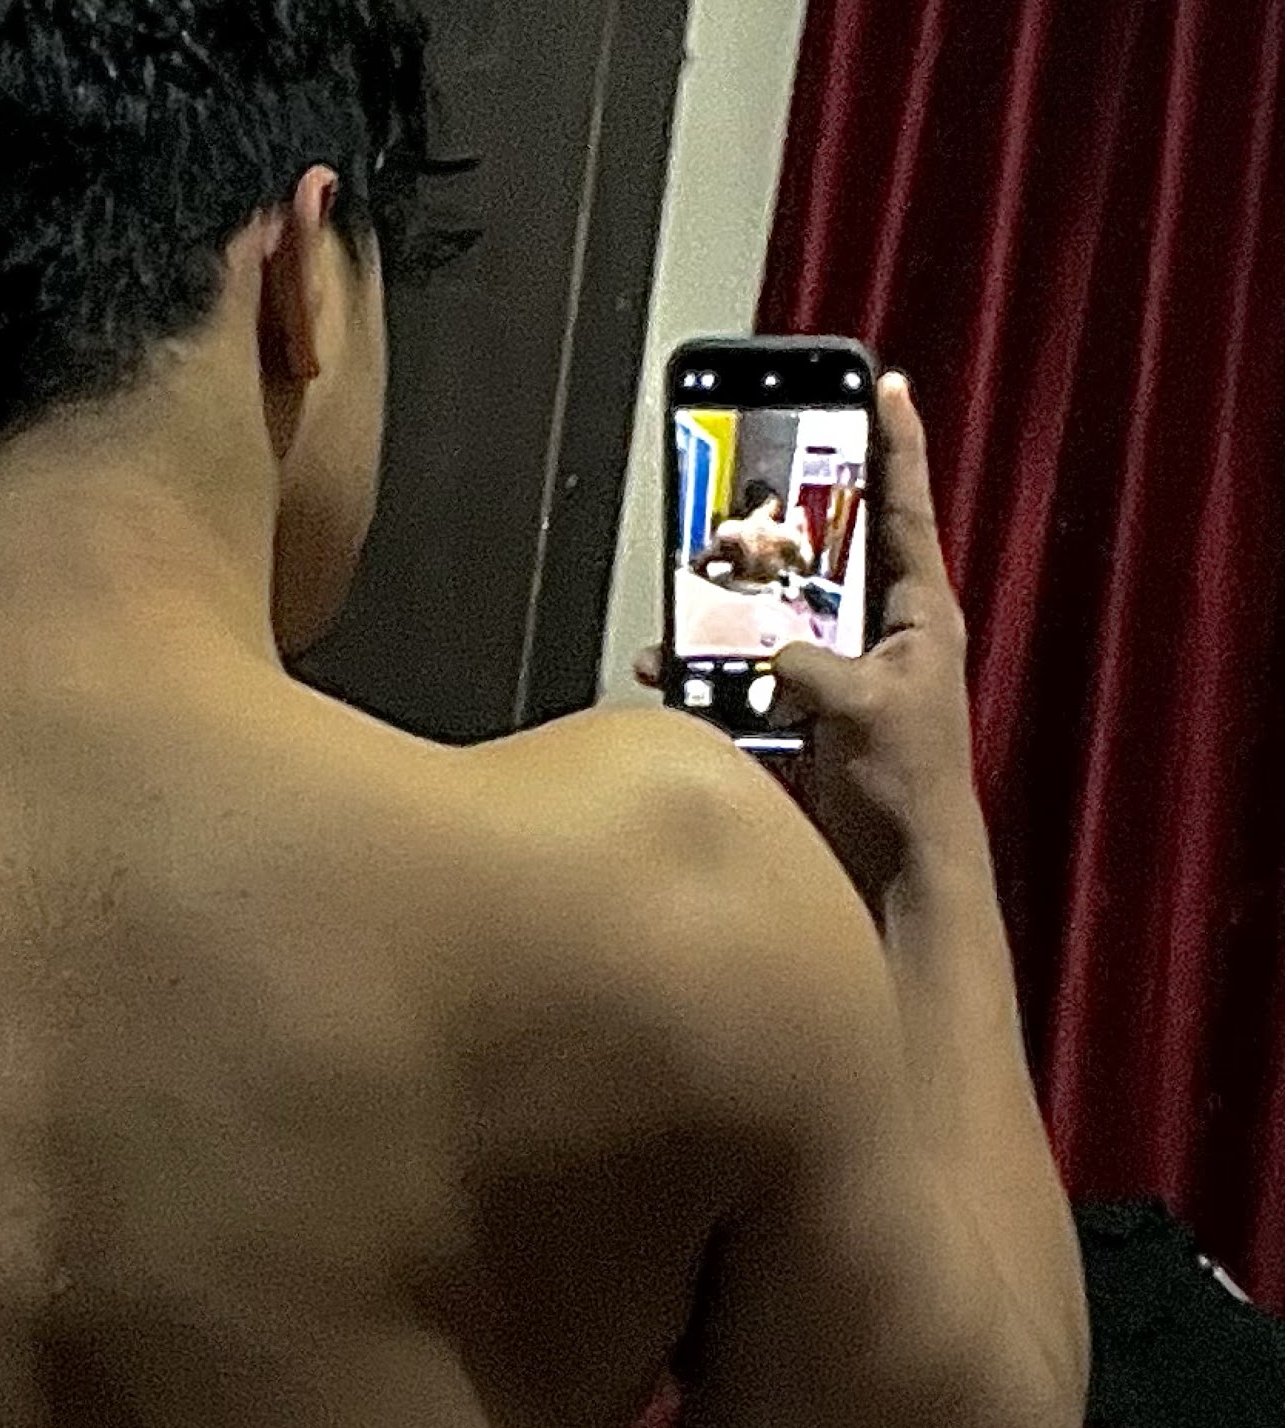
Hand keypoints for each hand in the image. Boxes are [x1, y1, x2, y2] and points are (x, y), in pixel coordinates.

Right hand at [638, 374, 985, 904]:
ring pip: (773, 606)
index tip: (885, 385)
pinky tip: (672, 666)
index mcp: (920, 616)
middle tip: (749, 473)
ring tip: (690, 581)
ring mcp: (837, 668)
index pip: (905, 508)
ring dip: (729, 601)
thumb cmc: (912, 794)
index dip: (896, 444)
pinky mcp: (798, 708)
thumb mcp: (869, 711)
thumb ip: (810, 664)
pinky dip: (705, 666)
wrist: (897, 877)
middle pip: (825, 548)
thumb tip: (763, 645)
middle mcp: (879, 633)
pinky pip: (740, 666)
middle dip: (783, 518)